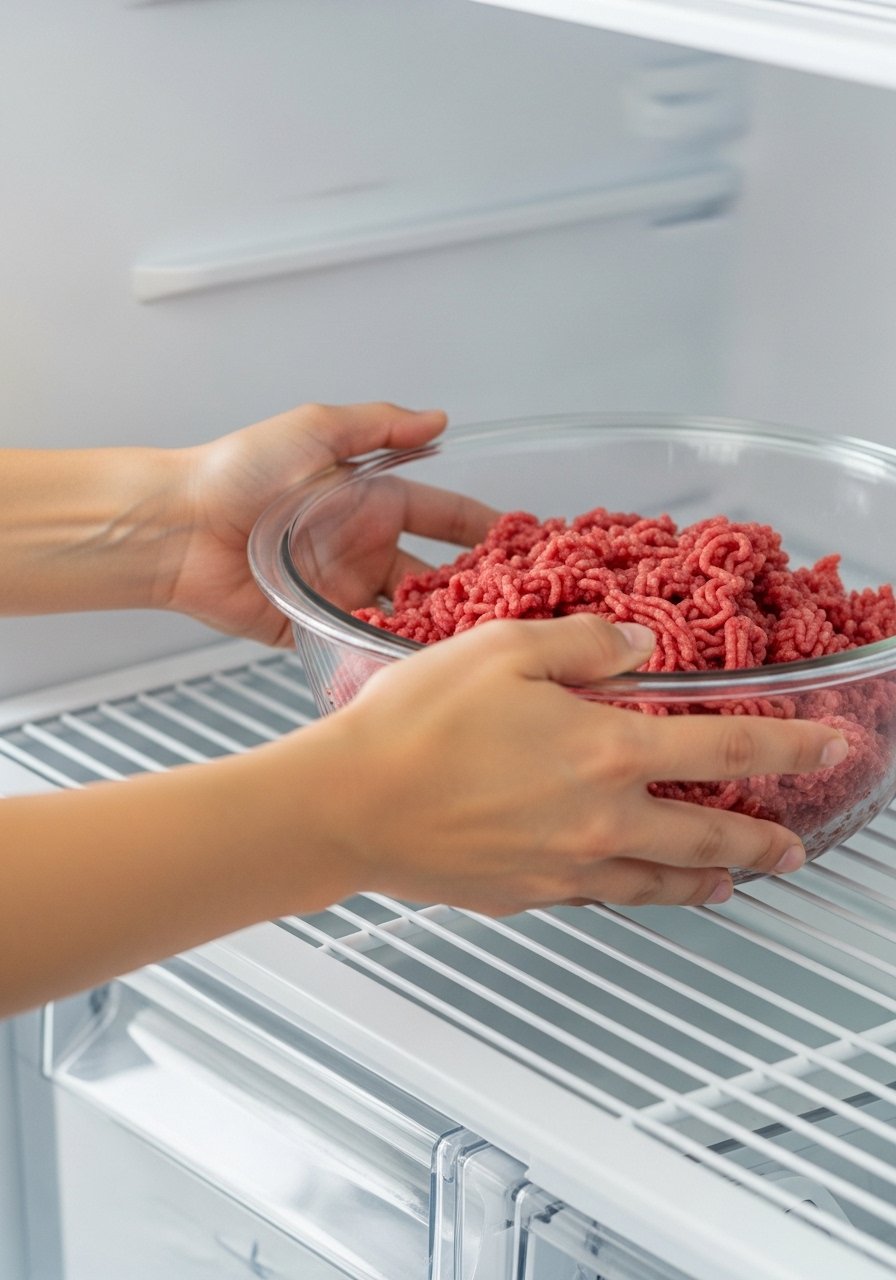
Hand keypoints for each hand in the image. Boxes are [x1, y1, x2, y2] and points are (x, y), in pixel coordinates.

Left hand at [165, 402, 491, 643]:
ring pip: (404, 617)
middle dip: (470, 591)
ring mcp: (342, 592)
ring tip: (472, 646)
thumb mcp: (315, 430)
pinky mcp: (314, 628)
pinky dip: (387, 658)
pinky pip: (360, 647)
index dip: (481, 529)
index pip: (442, 517)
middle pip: (433, 576)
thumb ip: (379, 427)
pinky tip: (418, 668)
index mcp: (370, 503)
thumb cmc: (238, 472)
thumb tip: (438, 420)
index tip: (519, 544)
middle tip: (508, 608)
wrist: (179, 526)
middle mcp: (363, 549)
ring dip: (434, 630)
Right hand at [290, 613, 847, 912]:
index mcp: (604, 751)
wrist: (345, 804)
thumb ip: (585, 645)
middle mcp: (599, 819)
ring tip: (733, 882)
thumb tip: (639, 650)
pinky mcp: (528, 895)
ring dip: (708, 881)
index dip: (790, 748)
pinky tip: (635, 886)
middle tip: (793, 848)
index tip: (828, 748)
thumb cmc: (413, 722)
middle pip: (709, 837)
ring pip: (661, 883)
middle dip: (763, 840)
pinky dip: (636, 894)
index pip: (726, 750)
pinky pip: (600, 897)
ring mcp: (565, 867)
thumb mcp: (502, 648)